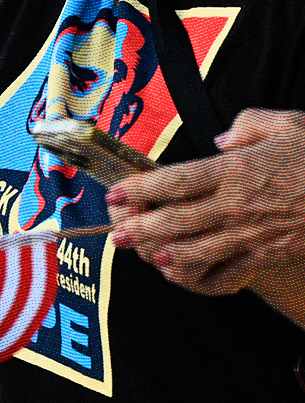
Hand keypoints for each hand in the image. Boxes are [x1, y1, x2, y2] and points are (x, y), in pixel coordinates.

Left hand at [110, 109, 304, 295]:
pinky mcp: (271, 255)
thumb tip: (222, 140)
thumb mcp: (287, 124)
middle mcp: (239, 204)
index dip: (139, 189)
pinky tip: (186, 274)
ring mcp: (254, 234)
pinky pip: (230, 273)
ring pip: (198, 251)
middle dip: (140, 228)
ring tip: (144, 255)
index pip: (174, 181)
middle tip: (115, 233)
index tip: (115, 193)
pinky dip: (205, 278)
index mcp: (236, 170)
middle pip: (176, 221)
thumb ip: (248, 126)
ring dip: (165, 255)